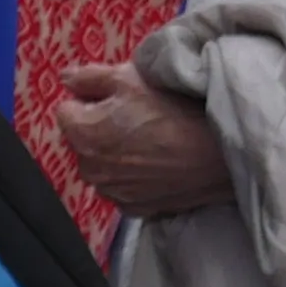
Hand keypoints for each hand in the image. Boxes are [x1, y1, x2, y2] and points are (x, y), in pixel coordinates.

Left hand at [61, 59, 234, 215]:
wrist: (222, 153)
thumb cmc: (174, 109)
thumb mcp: (129, 79)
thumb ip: (88, 77)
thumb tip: (64, 79)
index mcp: (81, 135)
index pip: (66, 111)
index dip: (91, 101)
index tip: (118, 100)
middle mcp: (89, 169)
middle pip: (83, 140)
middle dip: (101, 128)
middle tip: (138, 119)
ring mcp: (112, 193)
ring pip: (103, 165)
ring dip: (116, 154)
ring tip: (151, 142)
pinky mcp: (134, 208)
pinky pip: (123, 186)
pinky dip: (133, 176)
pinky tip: (158, 164)